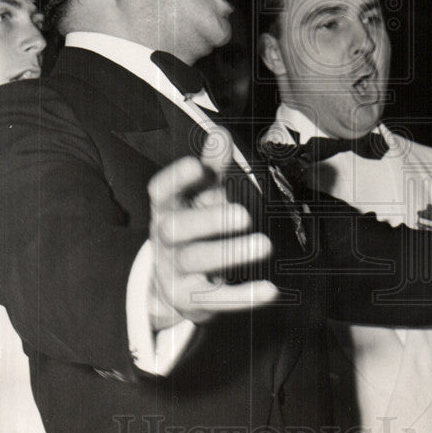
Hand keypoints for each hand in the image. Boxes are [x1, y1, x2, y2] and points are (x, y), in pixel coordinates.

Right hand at [147, 128, 277, 328]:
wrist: (175, 282)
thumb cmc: (195, 227)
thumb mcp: (201, 196)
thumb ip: (213, 167)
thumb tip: (220, 132)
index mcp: (167, 207)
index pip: (161, 191)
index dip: (177, 178)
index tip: (199, 166)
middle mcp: (165, 239)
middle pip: (176, 229)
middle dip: (209, 220)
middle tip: (245, 214)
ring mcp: (174, 270)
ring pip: (197, 261)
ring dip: (231, 253)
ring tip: (265, 245)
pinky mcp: (190, 300)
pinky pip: (215, 299)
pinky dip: (243, 297)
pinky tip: (270, 290)